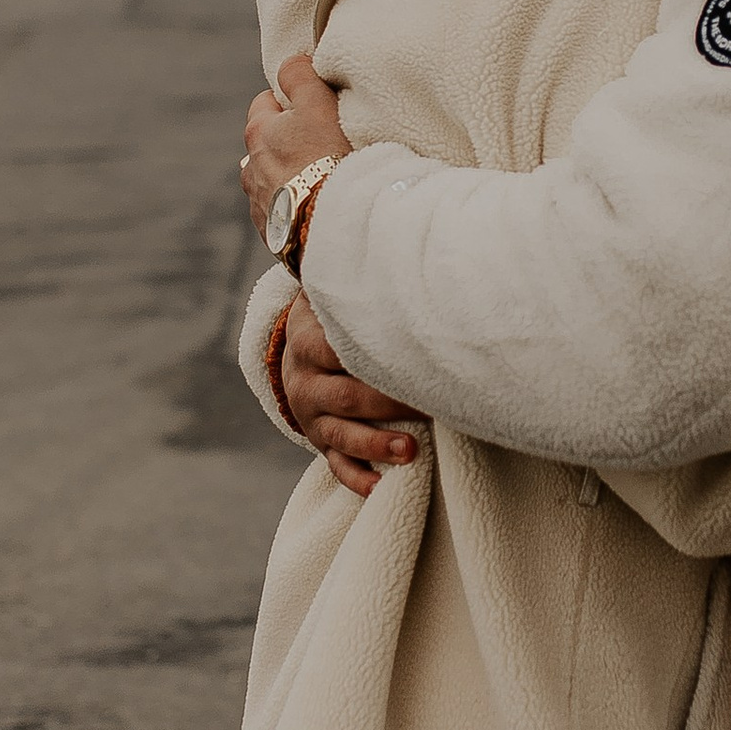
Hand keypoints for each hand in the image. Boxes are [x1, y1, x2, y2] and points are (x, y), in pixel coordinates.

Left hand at [243, 54, 347, 232]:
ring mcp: (259, 203)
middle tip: (322, 142)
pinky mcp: (272, 232)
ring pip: (271, 178)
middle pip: (267, 143)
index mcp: (257, 133)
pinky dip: (293, 205)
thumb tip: (289, 62)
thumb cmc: (328, 158)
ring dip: (288, 175)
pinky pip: (281, 211)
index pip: (265, 102)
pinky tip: (315, 205)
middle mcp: (249, 168)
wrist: (333, 222)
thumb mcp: (317, 103)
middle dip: (288, 140)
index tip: (314, 109)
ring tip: (319, 178)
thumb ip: (299, 75)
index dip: (290, 101)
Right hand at [279, 293, 425, 497]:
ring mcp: (310, 416)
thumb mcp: (332, 295)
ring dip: (376, 446)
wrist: (299, 347)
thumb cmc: (335, 316)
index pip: (338, 350)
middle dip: (389, 406)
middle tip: (431, 408)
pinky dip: (358, 480)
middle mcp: (304, 381)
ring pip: (341, 436)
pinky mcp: (319, 442)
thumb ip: (352, 279)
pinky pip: (335, 466)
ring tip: (412, 453)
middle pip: (346, 397)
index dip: (377, 357)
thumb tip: (391, 241)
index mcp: (308, 342)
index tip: (417, 361)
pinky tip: (383, 488)